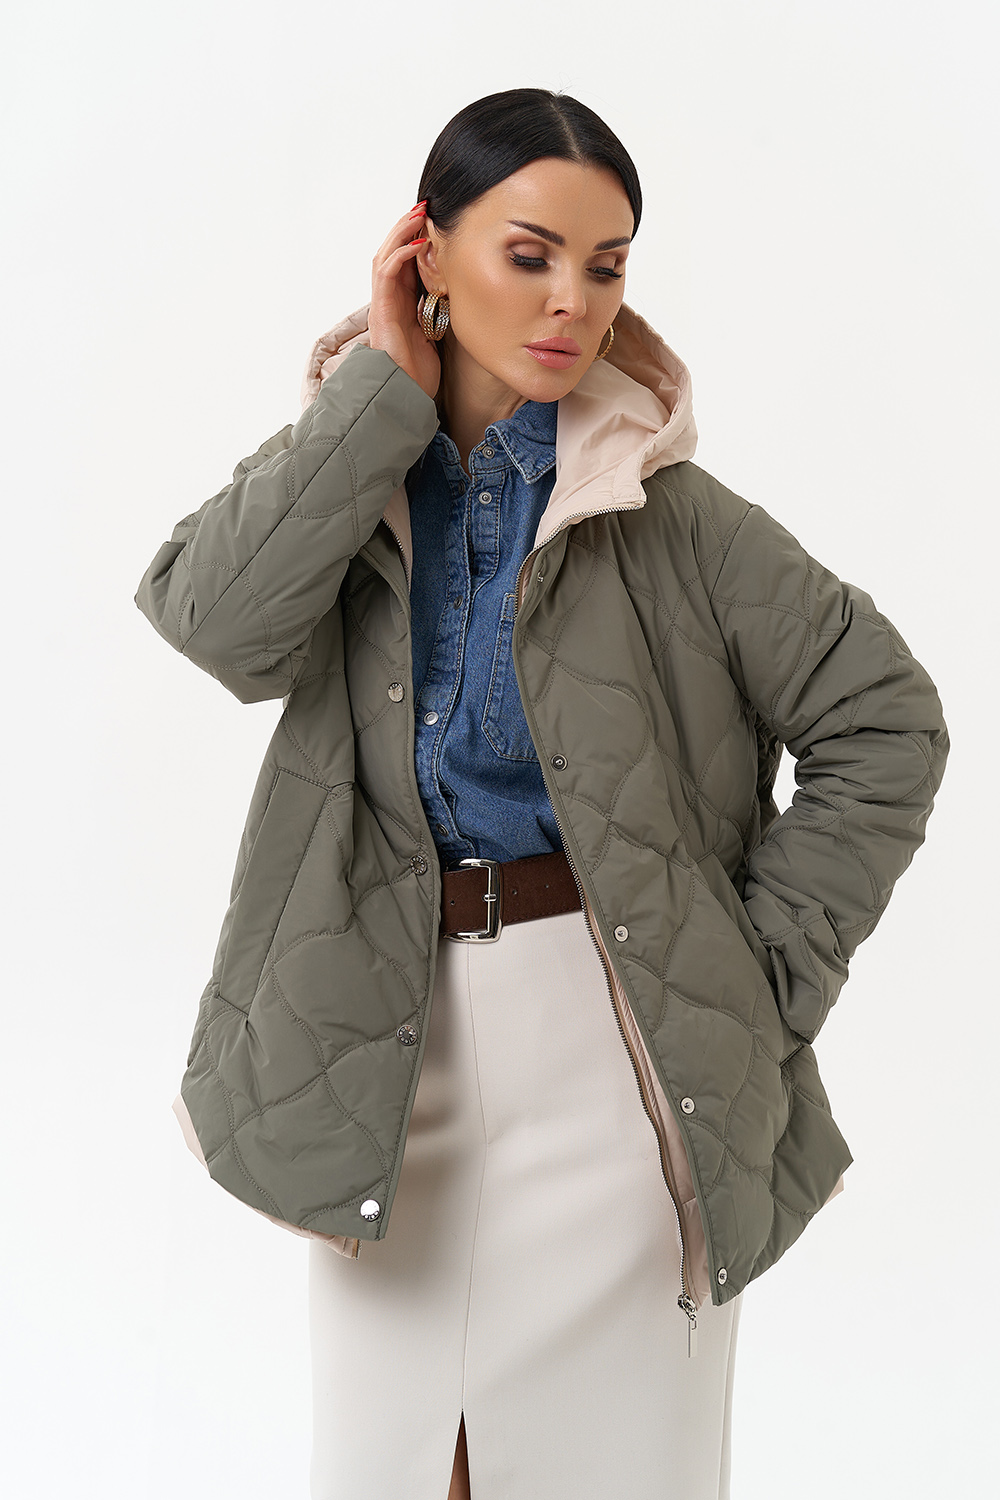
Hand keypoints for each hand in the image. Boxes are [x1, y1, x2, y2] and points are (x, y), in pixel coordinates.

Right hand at [367, 204, 441, 401]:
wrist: (405, 394)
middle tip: (425, 206)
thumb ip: (442, 311)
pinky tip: (417, 243)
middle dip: (407, 226)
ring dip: (401, 232)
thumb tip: (462, 293)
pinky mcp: (381, 310)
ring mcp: (383, 303)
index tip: (435, 220)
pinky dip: (400, 254)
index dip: (417, 237)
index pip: (407, 260)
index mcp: (403, 302)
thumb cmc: (420, 370)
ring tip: (419, 214)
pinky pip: (386, 273)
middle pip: (393, 251)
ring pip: (386, 255)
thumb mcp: (438, 332)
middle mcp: (390, 299)